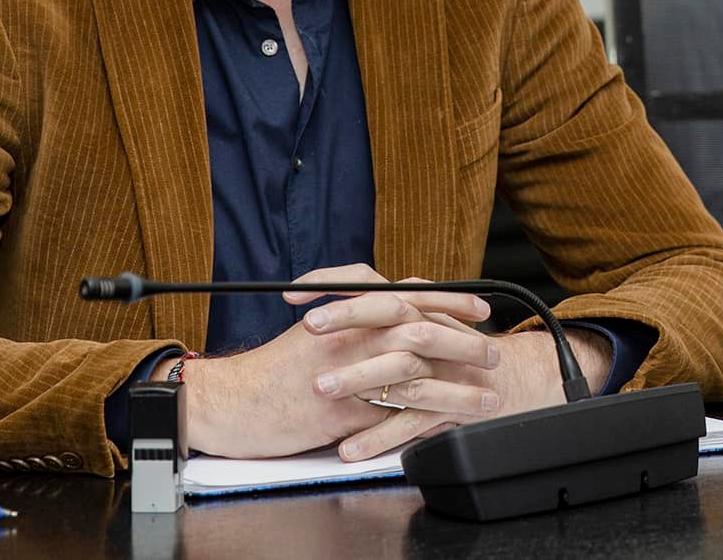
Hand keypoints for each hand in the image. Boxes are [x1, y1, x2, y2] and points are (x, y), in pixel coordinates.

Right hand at [174, 264, 493, 458]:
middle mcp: (352, 337)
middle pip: (422, 329)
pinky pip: (392, 417)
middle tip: (492, 351)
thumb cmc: (273, 369)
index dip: (451, 299)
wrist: (231, 401)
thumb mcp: (318, 332)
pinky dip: (426, 422)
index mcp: (349, 314)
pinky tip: (452, 427)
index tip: (481, 307)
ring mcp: (349, 374)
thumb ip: (357, 322)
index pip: (410, 296)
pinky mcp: (342, 413)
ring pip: (416, 375)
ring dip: (457, 386)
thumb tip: (395, 315)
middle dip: (464, 340)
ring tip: (487, 395)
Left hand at [284, 265, 616, 461]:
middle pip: (393, 314)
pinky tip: (350, 448)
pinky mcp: (452, 407)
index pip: (374, 285)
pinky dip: (380, 437)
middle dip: (350, 318)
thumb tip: (326, 312)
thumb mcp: (420, 329)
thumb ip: (381, 320)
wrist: (515, 386)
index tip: (293, 292)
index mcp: (418, 310)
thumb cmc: (456, 359)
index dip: (335, 284)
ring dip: (360, 378)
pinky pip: (413, 421)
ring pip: (402, 368)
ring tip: (321, 389)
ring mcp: (444, 370)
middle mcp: (432, 331)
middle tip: (310, 327)